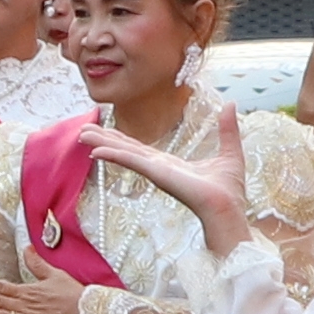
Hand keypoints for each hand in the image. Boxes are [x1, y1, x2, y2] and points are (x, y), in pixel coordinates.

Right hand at [85, 124, 252, 252]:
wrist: (228, 210)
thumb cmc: (229, 191)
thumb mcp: (230, 152)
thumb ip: (227, 129)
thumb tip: (232, 104)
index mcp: (171, 164)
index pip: (141, 150)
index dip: (122, 140)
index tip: (106, 131)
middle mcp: (159, 168)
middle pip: (126, 150)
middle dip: (105, 140)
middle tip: (83, 131)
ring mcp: (156, 172)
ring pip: (124, 154)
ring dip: (103, 144)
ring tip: (82, 135)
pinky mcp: (158, 174)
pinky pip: (132, 161)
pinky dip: (114, 155)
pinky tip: (97, 151)